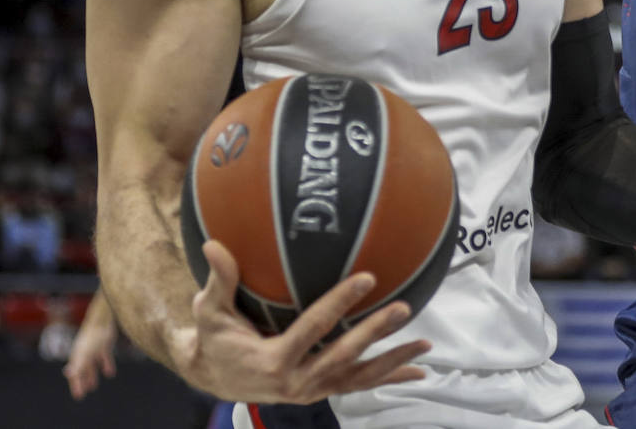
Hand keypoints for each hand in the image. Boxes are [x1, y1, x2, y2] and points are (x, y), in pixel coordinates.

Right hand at [64, 295, 116, 399]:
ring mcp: (94, 350)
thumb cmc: (91, 337)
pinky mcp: (105, 346)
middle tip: (83, 394)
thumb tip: (67, 373)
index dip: (76, 385)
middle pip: (82, 371)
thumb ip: (77, 364)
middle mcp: (85, 354)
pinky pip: (105, 358)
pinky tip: (110, 374)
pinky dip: (106, 366)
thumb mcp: (84, 353)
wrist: (103, 320)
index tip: (78, 396)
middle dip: (82, 382)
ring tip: (93, 387)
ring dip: (92, 376)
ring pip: (92, 366)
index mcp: (78, 357)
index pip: (75, 374)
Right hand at [172, 240, 430, 403]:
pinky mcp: (321, 391)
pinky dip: (389, 377)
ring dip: (392, 361)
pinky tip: (418, 371)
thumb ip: (219, 280)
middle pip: (342, 356)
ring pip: (357, 377)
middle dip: (374, 334)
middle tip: (403, 309)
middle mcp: (296, 381)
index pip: (313, 328)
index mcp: (273, 360)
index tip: (366, 278)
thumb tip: (213, 245)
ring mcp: (311, 390)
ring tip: (424, 345)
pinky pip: (358, 385)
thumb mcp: (211, 312)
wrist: (215, 378)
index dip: (339, 303)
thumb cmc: (215, 338)